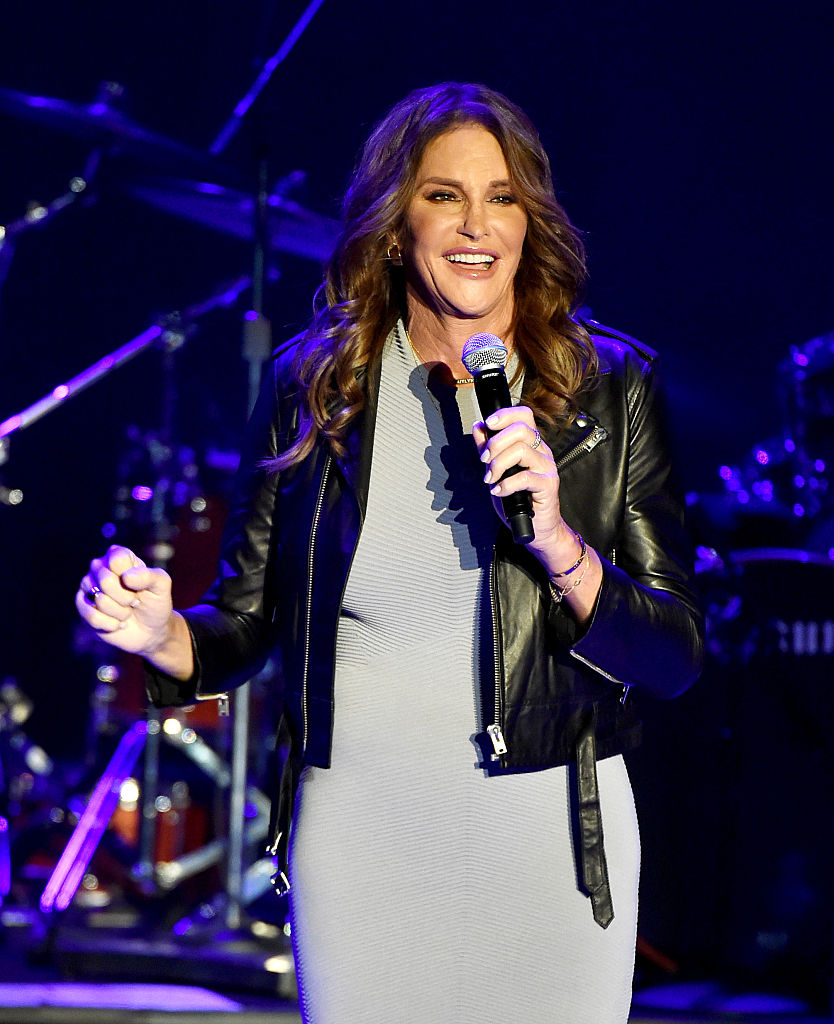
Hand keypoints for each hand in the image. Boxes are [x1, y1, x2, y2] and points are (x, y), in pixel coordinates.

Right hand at [75, 545, 175, 657]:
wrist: (150, 630)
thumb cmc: (155, 603)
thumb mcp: (161, 586)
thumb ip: (150, 576)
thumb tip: (126, 577)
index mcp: (118, 557)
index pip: (117, 559)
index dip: (131, 577)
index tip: (140, 585)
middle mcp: (99, 568)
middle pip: (105, 580)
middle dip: (126, 597)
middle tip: (134, 601)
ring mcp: (88, 588)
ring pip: (100, 600)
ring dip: (120, 612)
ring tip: (126, 611)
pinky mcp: (83, 609)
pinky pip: (92, 617)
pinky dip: (111, 624)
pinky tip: (117, 623)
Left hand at [473, 406, 568, 556]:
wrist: (537, 527)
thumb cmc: (519, 500)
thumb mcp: (498, 471)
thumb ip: (488, 449)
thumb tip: (478, 428)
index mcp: (531, 444)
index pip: (524, 415)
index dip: (505, 414)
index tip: (488, 423)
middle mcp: (542, 452)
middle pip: (521, 430)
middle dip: (495, 443)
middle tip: (484, 460)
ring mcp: (547, 467)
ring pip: (521, 450)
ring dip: (498, 464)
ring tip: (491, 479)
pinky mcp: (548, 485)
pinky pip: (524, 477)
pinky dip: (506, 484)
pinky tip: (499, 491)